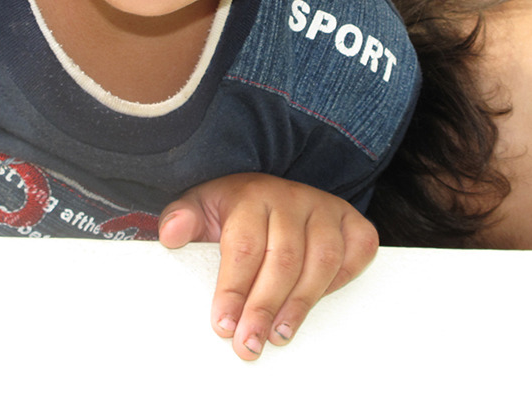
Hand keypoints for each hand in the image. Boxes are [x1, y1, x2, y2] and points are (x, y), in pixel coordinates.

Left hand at [158, 173, 377, 360]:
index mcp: (252, 195)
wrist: (266, 189)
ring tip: (279, 334)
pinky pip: (359, 250)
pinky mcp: (350, 219)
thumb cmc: (232, 208)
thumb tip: (172, 233)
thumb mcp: (199, 207)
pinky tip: (319, 302)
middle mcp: (292, 198)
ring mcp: (325, 208)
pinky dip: (344, 278)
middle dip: (265, 307)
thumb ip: (180, 220)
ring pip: (322, 259)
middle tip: (249, 343)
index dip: (234, 289)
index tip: (223, 324)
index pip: (245, 246)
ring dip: (302, 303)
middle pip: (284, 259)